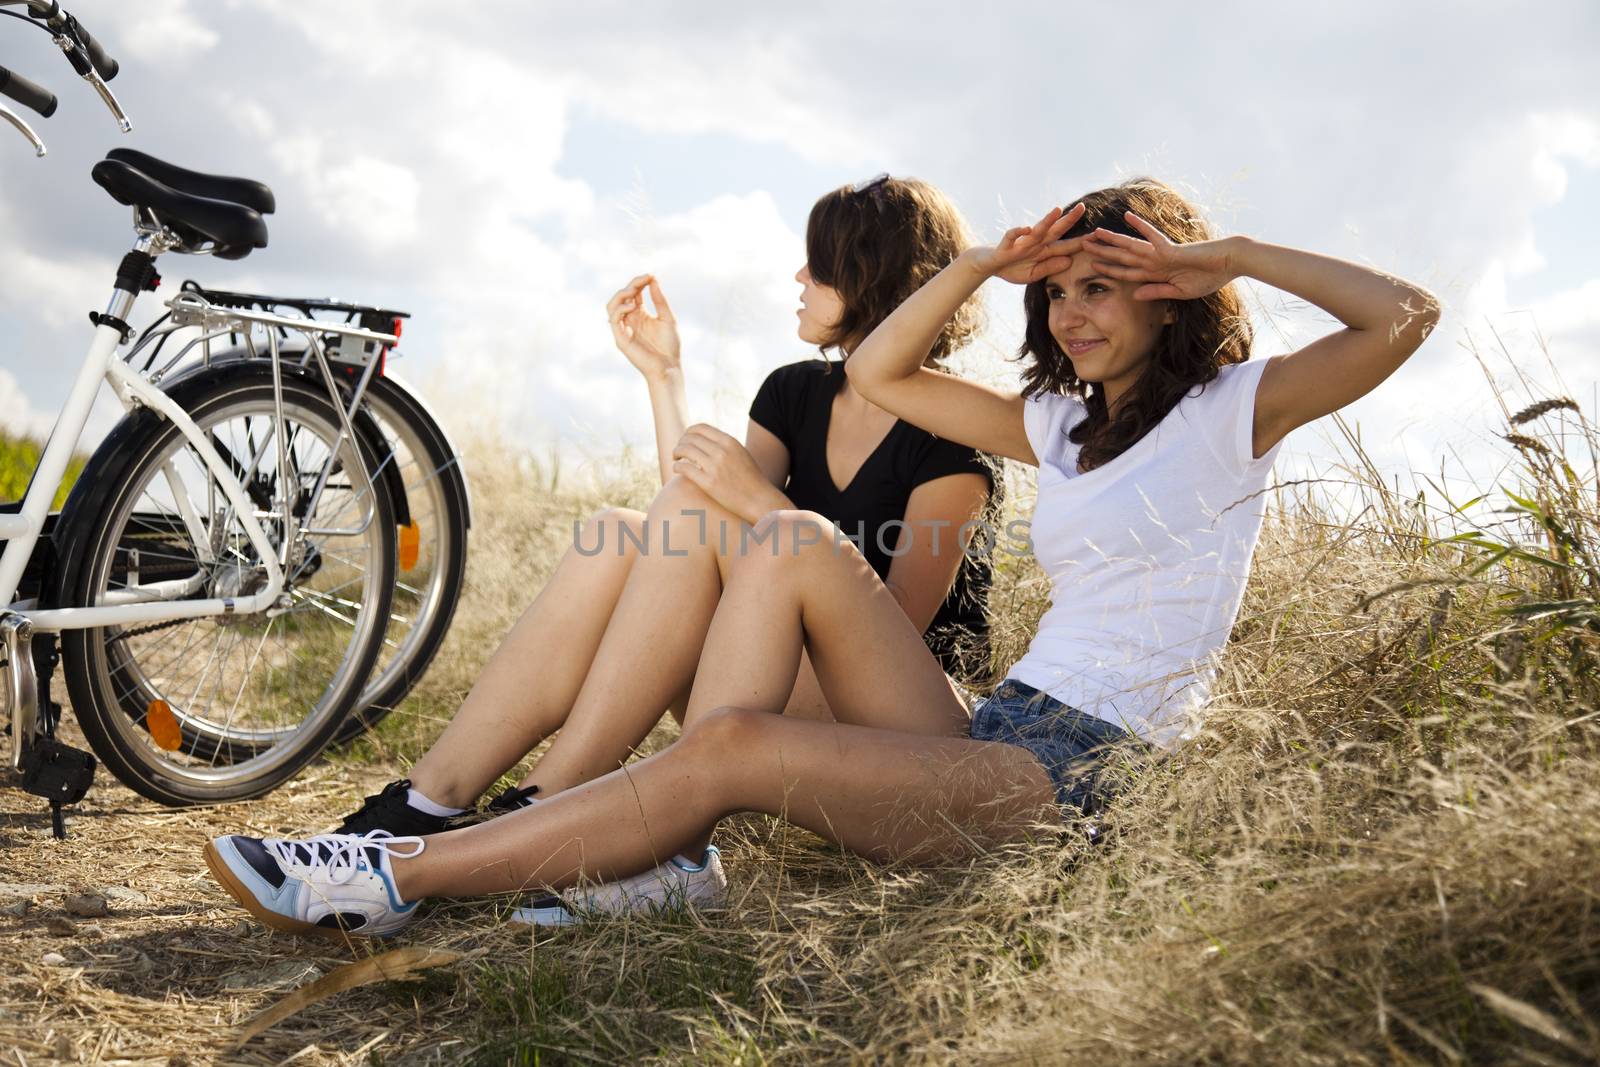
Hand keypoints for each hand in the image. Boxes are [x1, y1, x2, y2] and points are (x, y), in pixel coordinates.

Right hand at [607, 275, 680, 378]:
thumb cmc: (669, 345)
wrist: (669, 367)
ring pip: (611, 306)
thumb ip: (659, 300)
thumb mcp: (667, 317)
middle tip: (643, 279)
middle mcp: (630, 319)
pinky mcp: (621, 339)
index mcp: (640, 313)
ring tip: (633, 290)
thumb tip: (653, 279)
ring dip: (620, 295)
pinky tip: (632, 306)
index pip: (633, 293)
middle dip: (631, 285)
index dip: (639, 282)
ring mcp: (624, 329)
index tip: (651, 275)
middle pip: (621, 296)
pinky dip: (620, 310)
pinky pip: (613, 320)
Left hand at [671, 424, 783, 522]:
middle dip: (680, 443)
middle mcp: (722, 451)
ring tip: (676, 459)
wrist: (759, 499)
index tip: (684, 440)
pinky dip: (677, 467)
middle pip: (690, 438)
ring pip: (684, 450)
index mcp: (729, 441)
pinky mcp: (708, 483)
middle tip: (678, 452)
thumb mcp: (741, 453)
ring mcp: (715, 467)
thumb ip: (725, 445)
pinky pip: (684, 468)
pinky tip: (677, 469)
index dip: (687, 433)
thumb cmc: (750, 478)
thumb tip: (705, 440)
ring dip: (676, 453)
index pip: (699, 428)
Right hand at [966, 203, 1085, 284]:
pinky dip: (1019, 232)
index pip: (1066, 244)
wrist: (988, 265)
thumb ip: (1050, 268)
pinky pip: (1013, 236)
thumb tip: (1069, 261)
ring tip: (1057, 211)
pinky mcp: (1006, 245)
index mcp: (1044, 251)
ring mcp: (1021, 242)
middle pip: (1055, 229)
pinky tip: (1026, 228)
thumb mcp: (1034, 275)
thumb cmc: (1012, 268)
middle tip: (1083, 207)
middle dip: (1069, 219)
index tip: (1099, 236)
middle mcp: (1036, 243)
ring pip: (1036, 229)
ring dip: (1046, 220)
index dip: (1082, 241)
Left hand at [1084, 213, 1237, 300]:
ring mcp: (1161, 254)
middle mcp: (1154, 261)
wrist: (1228, 263)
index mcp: (1156, 273)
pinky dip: (1140, 226)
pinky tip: (1128, 216)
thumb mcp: (1179, 292)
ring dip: (1111, 241)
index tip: (1091, 267)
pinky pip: (1152, 235)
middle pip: (1122, 257)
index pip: (1126, 272)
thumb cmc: (1208, 277)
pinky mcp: (1170, 248)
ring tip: (1093, 234)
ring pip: (1130, 246)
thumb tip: (1135, 295)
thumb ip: (1156, 292)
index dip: (1109, 269)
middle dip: (1102, 253)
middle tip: (1081, 246)